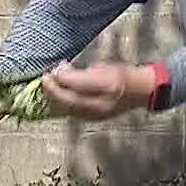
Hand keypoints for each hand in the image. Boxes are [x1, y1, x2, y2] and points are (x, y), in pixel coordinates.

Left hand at [40, 61, 158, 119]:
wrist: (140, 92)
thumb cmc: (122, 74)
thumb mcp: (103, 66)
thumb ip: (81, 71)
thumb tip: (61, 71)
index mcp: (106, 85)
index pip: (76, 85)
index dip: (60, 79)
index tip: (50, 72)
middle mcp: (101, 103)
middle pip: (68, 100)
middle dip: (52, 91)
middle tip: (44, 80)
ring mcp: (97, 114)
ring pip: (68, 109)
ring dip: (54, 99)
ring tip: (48, 88)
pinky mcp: (94, 119)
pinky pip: (73, 114)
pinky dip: (62, 105)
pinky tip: (58, 97)